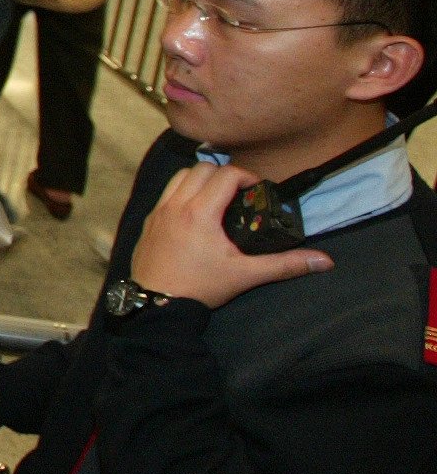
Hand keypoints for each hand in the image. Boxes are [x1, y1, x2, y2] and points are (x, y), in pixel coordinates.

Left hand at [129, 162, 331, 307]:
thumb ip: (284, 265)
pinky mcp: (148, 220)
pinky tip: (195, 210)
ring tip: (218, 196)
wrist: (157, 304)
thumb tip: (324, 261)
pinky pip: (165, 192)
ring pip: (179, 176)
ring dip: (200, 178)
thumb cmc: (200, 288)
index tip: (258, 189)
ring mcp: (158, 210)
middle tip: (240, 192)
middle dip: (224, 174)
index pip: (225, 175)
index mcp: (199, 212)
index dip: (247, 176)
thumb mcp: (246, 275)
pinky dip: (182, 190)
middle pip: (201, 168)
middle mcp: (175, 204)